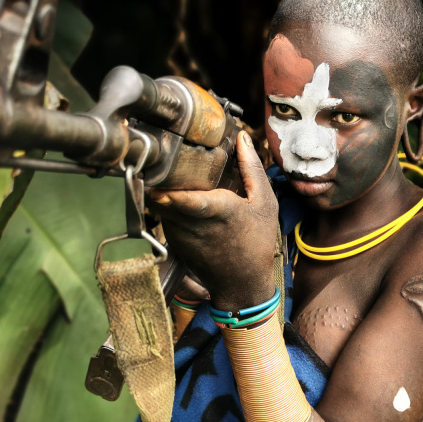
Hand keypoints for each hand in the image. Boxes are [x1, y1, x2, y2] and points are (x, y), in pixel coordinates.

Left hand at [147, 132, 278, 311]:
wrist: (241, 284)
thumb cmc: (256, 243)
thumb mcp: (265, 204)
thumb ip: (252, 169)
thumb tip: (242, 137)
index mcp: (219, 211)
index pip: (190, 202)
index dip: (172, 193)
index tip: (157, 183)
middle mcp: (194, 224)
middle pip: (165, 195)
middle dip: (160, 175)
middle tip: (160, 154)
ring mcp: (180, 233)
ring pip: (160, 203)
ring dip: (161, 188)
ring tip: (168, 170)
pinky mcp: (172, 240)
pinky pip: (163, 214)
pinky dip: (166, 203)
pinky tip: (177, 194)